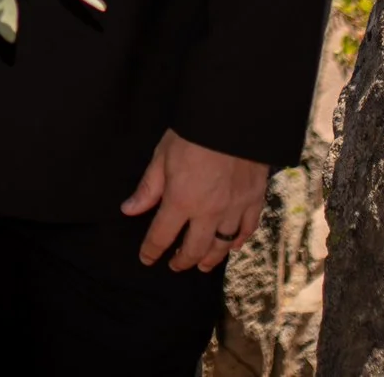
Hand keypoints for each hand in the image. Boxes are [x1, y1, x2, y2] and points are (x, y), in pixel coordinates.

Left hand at [120, 128, 270, 270]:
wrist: (234, 117)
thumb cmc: (194, 132)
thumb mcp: (162, 155)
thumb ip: (148, 187)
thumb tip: (129, 210)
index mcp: (181, 200)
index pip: (161, 236)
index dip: (152, 250)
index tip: (147, 258)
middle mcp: (208, 211)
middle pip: (194, 249)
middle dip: (182, 261)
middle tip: (175, 265)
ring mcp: (234, 208)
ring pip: (222, 246)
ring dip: (210, 259)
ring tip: (203, 265)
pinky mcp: (254, 199)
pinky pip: (247, 230)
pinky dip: (238, 242)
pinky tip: (232, 246)